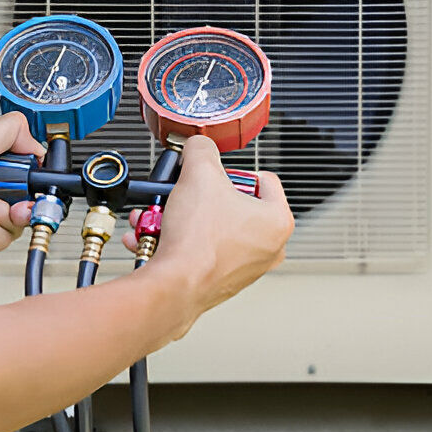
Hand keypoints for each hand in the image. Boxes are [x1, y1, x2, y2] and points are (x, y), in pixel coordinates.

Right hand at [122, 135, 292, 323]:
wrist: (174, 286)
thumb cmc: (198, 241)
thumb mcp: (199, 174)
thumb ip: (201, 150)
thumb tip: (198, 145)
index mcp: (278, 221)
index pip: (264, 180)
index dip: (234, 171)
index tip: (216, 175)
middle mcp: (268, 248)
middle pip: (233, 205)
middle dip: (200, 197)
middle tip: (185, 194)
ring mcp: (245, 268)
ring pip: (211, 228)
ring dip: (182, 218)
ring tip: (161, 214)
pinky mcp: (220, 282)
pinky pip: (198, 251)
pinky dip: (176, 241)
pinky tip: (153, 235)